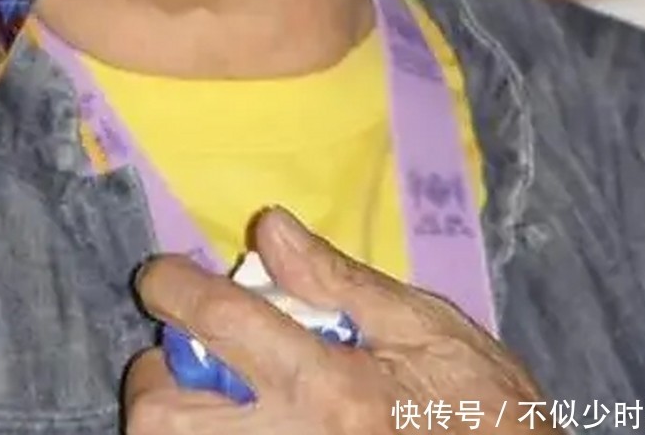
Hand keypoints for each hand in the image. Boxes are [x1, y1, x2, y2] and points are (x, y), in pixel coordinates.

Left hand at [126, 208, 544, 432]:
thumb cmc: (485, 411)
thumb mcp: (426, 329)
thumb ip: (339, 280)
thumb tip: (271, 228)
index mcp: (331, 391)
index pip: (219, 323)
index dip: (173, 287)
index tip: (163, 276)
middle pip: (165, 419)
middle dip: (159, 376)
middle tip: (193, 353)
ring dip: (180, 418)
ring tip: (220, 397)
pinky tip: (248, 425)